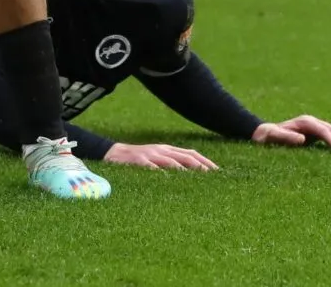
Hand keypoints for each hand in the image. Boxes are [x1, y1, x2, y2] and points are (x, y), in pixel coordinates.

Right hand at [104, 142, 219, 170]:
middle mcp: (161, 150)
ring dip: (185, 170)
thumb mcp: (156, 158)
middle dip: (200, 166)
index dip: (205, 162)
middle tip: (213, 177)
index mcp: (167, 149)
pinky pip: (151, 167)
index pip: (190, 154)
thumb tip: (191, 174)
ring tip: (197, 179)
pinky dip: (161, 173)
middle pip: (185, 157)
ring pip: (171, 161)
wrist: (112, 154)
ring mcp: (150, 155)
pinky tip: (168, 180)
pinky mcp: (138, 161)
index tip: (218, 172)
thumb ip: (171, 163)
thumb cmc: (137, 160)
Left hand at [252, 115, 330, 151]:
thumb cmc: (267, 136)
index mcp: (304, 122)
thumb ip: (286, 137)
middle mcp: (311, 122)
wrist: (263, 133)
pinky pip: (330, 137)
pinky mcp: (314, 133)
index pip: (323, 130)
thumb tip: (302, 139)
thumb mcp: (274, 136)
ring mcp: (313, 127)